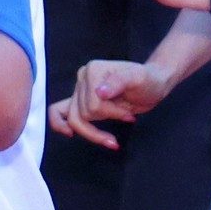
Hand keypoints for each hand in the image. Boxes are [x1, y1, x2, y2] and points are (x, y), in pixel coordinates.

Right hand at [51, 57, 168, 149]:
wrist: (152, 84)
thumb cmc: (148, 80)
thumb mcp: (140, 79)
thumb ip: (121, 81)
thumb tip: (100, 92)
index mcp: (93, 70)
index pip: (92, 104)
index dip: (111, 114)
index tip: (130, 116)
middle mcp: (82, 77)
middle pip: (83, 113)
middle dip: (106, 121)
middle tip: (127, 118)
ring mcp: (79, 89)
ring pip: (74, 119)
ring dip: (94, 132)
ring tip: (112, 138)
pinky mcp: (80, 100)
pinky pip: (58, 112)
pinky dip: (60, 124)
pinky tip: (69, 134)